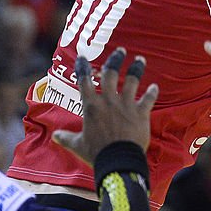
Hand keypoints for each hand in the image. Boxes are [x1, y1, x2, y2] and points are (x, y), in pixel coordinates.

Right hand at [53, 49, 158, 163]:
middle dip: (115, 60)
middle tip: (120, 51)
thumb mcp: (77, 145)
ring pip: (132, 81)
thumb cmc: (96, 152)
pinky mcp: (141, 112)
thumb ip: (66, 138)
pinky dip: (152, 92)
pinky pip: (148, 98)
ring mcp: (126, 105)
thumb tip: (55, 136)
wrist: (118, 159)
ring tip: (140, 59)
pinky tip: (155, 86)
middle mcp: (108, 101)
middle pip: (111, 74)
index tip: (83, 56)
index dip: (83, 68)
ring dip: (136, 68)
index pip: (84, 82)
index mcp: (91, 107)